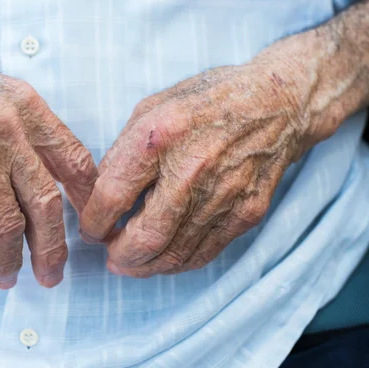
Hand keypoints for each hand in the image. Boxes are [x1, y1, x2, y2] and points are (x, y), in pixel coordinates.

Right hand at [0, 27, 96, 288]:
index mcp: (26, 106)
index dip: (86, 201)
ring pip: (6, 223)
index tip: (86, 229)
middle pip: (46, 203)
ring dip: (9, 260)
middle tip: (52, 275)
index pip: (74, 161)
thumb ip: (23, 130)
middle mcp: (5, 127)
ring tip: (8, 278)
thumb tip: (46, 178)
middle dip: (53, 247)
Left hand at [79, 60, 312, 276]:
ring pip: (174, 254)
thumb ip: (122, 153)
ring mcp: (224, 194)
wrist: (277, 104)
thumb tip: (99, 195)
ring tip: (131, 263)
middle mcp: (192, 169)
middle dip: (118, 256)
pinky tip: (162, 258)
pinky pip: (204, 253)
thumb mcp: (152, 108)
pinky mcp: (246, 212)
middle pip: (144, 237)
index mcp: (161, 137)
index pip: (112, 196)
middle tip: (109, 256)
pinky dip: (177, 263)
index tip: (91, 228)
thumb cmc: (208, 101)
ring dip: (145, 266)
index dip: (93, 222)